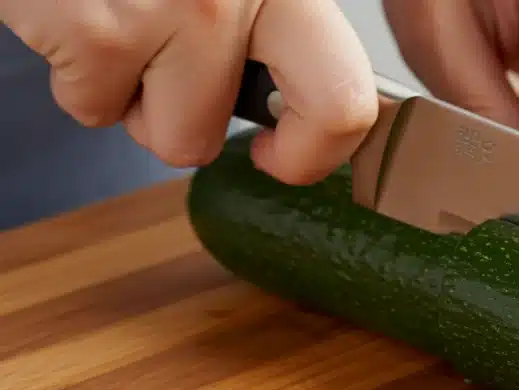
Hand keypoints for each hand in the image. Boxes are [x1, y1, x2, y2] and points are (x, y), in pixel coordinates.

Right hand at [0, 0, 377, 184]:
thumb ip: (269, 17)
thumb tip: (300, 103)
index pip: (346, 99)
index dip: (316, 150)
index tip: (283, 151)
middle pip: (239, 132)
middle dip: (217, 132)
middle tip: (193, 113)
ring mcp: (170, 11)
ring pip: (171, 137)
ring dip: (136, 96)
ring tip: (118, 28)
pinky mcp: (95, 29)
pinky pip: (93, 108)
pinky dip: (78, 76)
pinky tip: (77, 17)